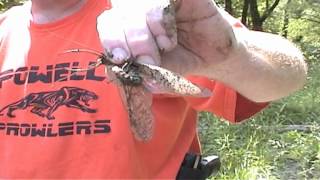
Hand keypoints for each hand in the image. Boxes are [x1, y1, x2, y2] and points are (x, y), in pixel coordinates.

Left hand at [97, 0, 236, 74]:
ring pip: (136, 7)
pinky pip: (159, 1)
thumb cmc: (182, 60)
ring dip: (145, 34)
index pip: (109, 24)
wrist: (213, 56)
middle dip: (131, 42)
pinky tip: (169, 39)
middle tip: (147, 62)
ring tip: (164, 49)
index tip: (120, 59)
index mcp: (128, 26)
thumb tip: (118, 75)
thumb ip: (138, 72)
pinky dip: (160, 23)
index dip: (111, 39)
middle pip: (119, 14)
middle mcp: (139, 8)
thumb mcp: (157, 72)